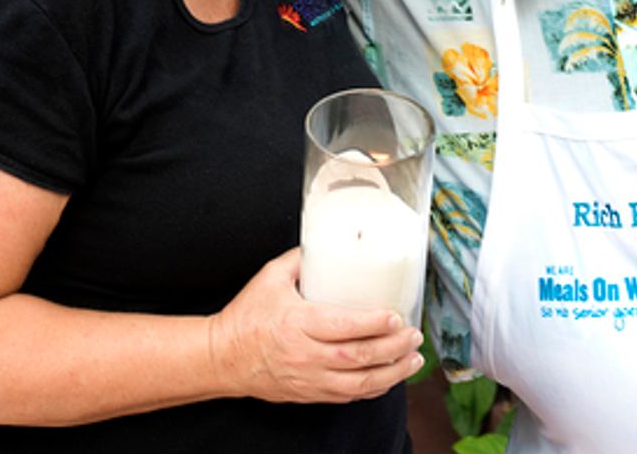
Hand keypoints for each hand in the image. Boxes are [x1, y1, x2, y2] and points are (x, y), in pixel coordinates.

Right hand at [208, 248, 422, 404]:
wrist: (223, 357)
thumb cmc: (245, 317)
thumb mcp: (270, 277)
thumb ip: (301, 258)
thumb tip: (328, 241)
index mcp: (298, 323)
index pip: (344, 327)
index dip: (374, 324)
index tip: (395, 316)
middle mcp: (306, 355)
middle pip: (359, 357)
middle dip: (394, 348)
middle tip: (414, 336)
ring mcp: (309, 378)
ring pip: (359, 383)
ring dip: (392, 373)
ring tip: (412, 359)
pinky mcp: (310, 393)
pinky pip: (348, 395)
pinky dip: (372, 388)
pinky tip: (388, 377)